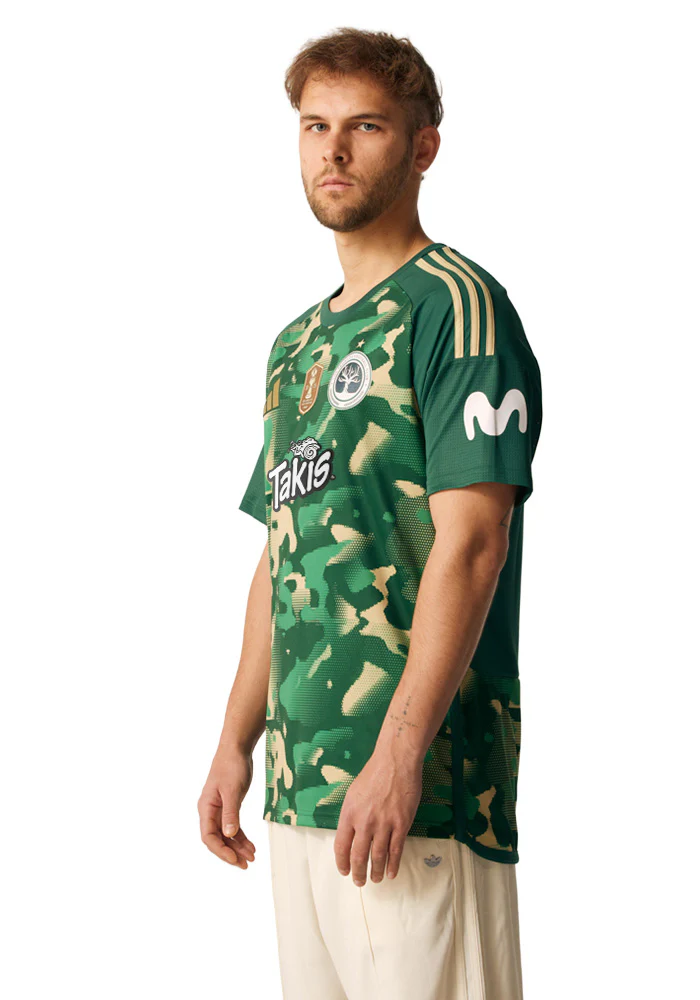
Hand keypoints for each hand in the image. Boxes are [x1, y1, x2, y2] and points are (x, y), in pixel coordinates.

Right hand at [198, 745, 256, 867]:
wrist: (236, 749)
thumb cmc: (231, 766)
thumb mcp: (233, 790)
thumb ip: (231, 813)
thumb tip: (229, 834)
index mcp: (206, 808)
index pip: (208, 837)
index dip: (221, 850)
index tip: (235, 859)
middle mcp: (210, 811)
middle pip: (217, 839)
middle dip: (230, 853)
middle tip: (246, 864)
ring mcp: (219, 809)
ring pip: (226, 835)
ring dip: (238, 847)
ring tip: (252, 857)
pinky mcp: (229, 806)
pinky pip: (233, 827)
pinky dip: (241, 837)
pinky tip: (250, 845)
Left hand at [334, 749, 422, 884]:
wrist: (396, 761)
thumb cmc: (374, 773)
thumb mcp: (353, 793)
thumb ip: (352, 815)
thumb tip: (351, 833)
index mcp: (349, 813)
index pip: (341, 846)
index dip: (342, 862)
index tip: (344, 871)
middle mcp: (364, 822)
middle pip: (358, 855)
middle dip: (357, 872)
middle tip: (359, 882)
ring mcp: (384, 824)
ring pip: (377, 856)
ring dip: (375, 871)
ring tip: (374, 880)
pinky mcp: (401, 824)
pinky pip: (396, 850)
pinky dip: (393, 864)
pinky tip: (391, 873)